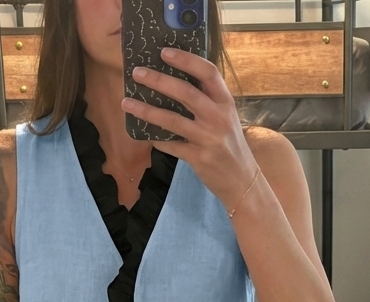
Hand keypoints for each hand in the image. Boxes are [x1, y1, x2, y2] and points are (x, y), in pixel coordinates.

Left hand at [121, 47, 258, 214]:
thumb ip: (208, 101)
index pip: (208, 73)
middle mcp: (218, 117)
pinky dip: (156, 140)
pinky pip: (171, 146)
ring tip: (127, 103)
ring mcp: (208, 138)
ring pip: (172, 120)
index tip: (165, 52)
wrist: (241, 180)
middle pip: (186, 92)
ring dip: (147, 110)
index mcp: (225, 102)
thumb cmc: (230, 145)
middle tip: (137, 73)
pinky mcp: (199, 158)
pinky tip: (145, 134)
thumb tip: (175, 84)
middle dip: (159, 80)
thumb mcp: (226, 118)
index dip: (186, 60)